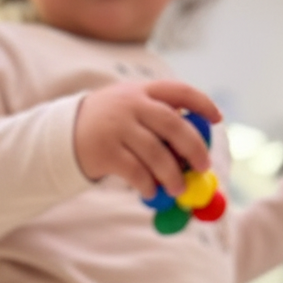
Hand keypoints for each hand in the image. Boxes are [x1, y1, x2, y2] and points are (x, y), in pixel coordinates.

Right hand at [74, 79, 221, 198]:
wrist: (65, 134)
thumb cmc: (109, 125)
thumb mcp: (131, 108)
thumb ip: (158, 118)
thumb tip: (194, 148)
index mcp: (143, 90)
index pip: (180, 91)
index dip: (202, 104)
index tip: (217, 120)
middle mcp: (132, 105)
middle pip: (172, 124)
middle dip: (193, 147)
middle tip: (203, 167)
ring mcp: (118, 128)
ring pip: (155, 152)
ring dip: (171, 174)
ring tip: (178, 189)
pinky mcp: (106, 152)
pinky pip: (135, 171)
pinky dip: (147, 184)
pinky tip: (151, 192)